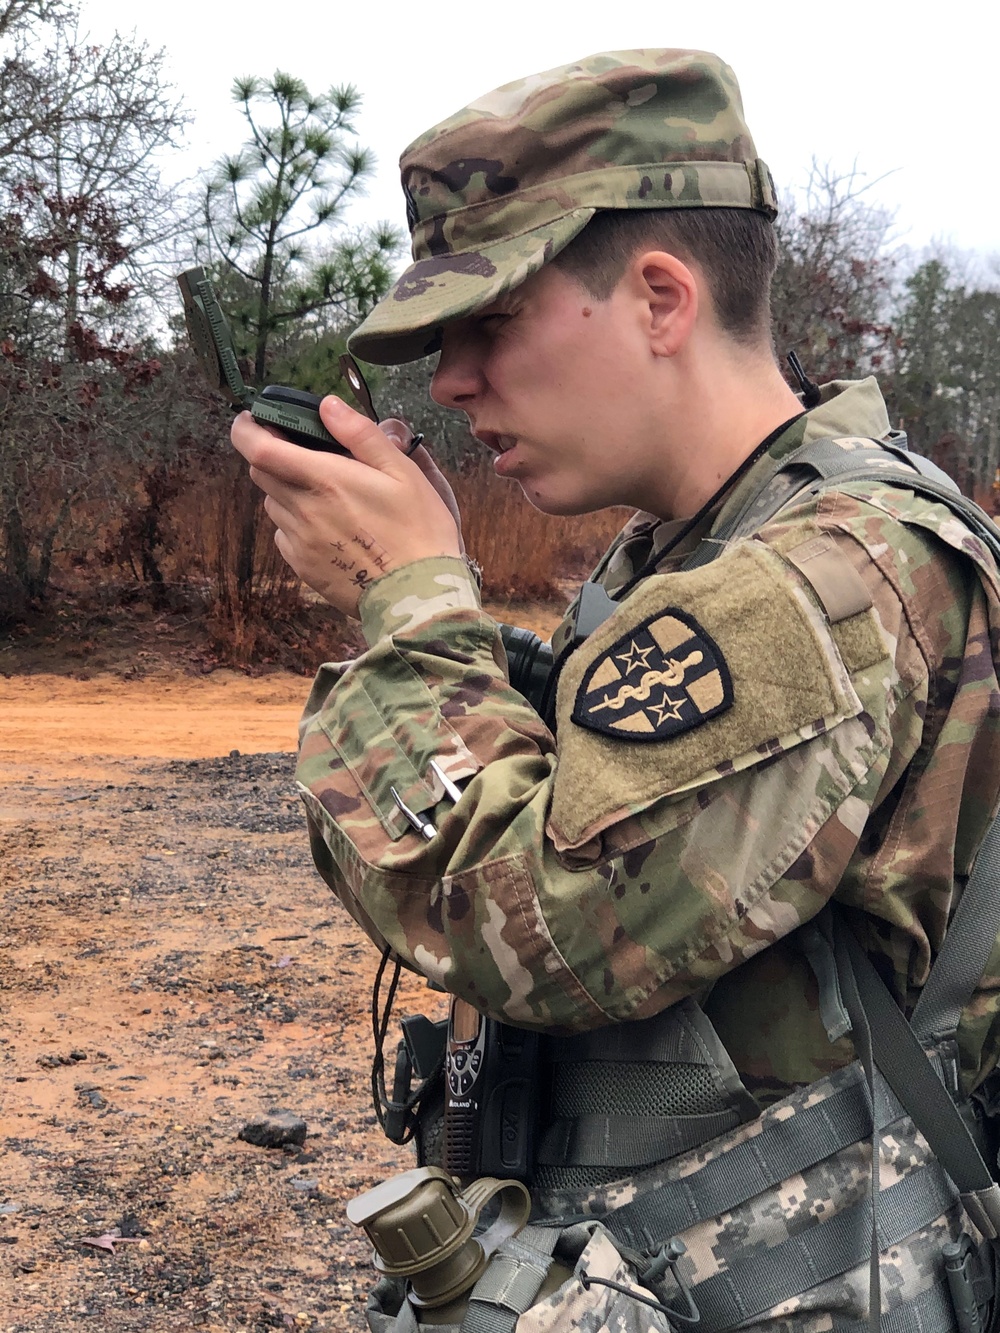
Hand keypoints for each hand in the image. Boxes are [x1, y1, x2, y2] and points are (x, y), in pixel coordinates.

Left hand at [230, 395, 462, 616]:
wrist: (420, 596)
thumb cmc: (419, 530)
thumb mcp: (403, 472)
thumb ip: (361, 434)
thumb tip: (327, 405)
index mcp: (324, 480)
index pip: (258, 448)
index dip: (245, 429)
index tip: (252, 419)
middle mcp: (303, 510)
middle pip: (261, 473)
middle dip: (273, 456)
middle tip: (304, 455)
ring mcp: (299, 542)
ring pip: (273, 504)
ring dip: (288, 492)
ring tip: (327, 497)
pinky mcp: (303, 567)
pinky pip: (284, 535)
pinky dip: (296, 524)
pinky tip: (330, 529)